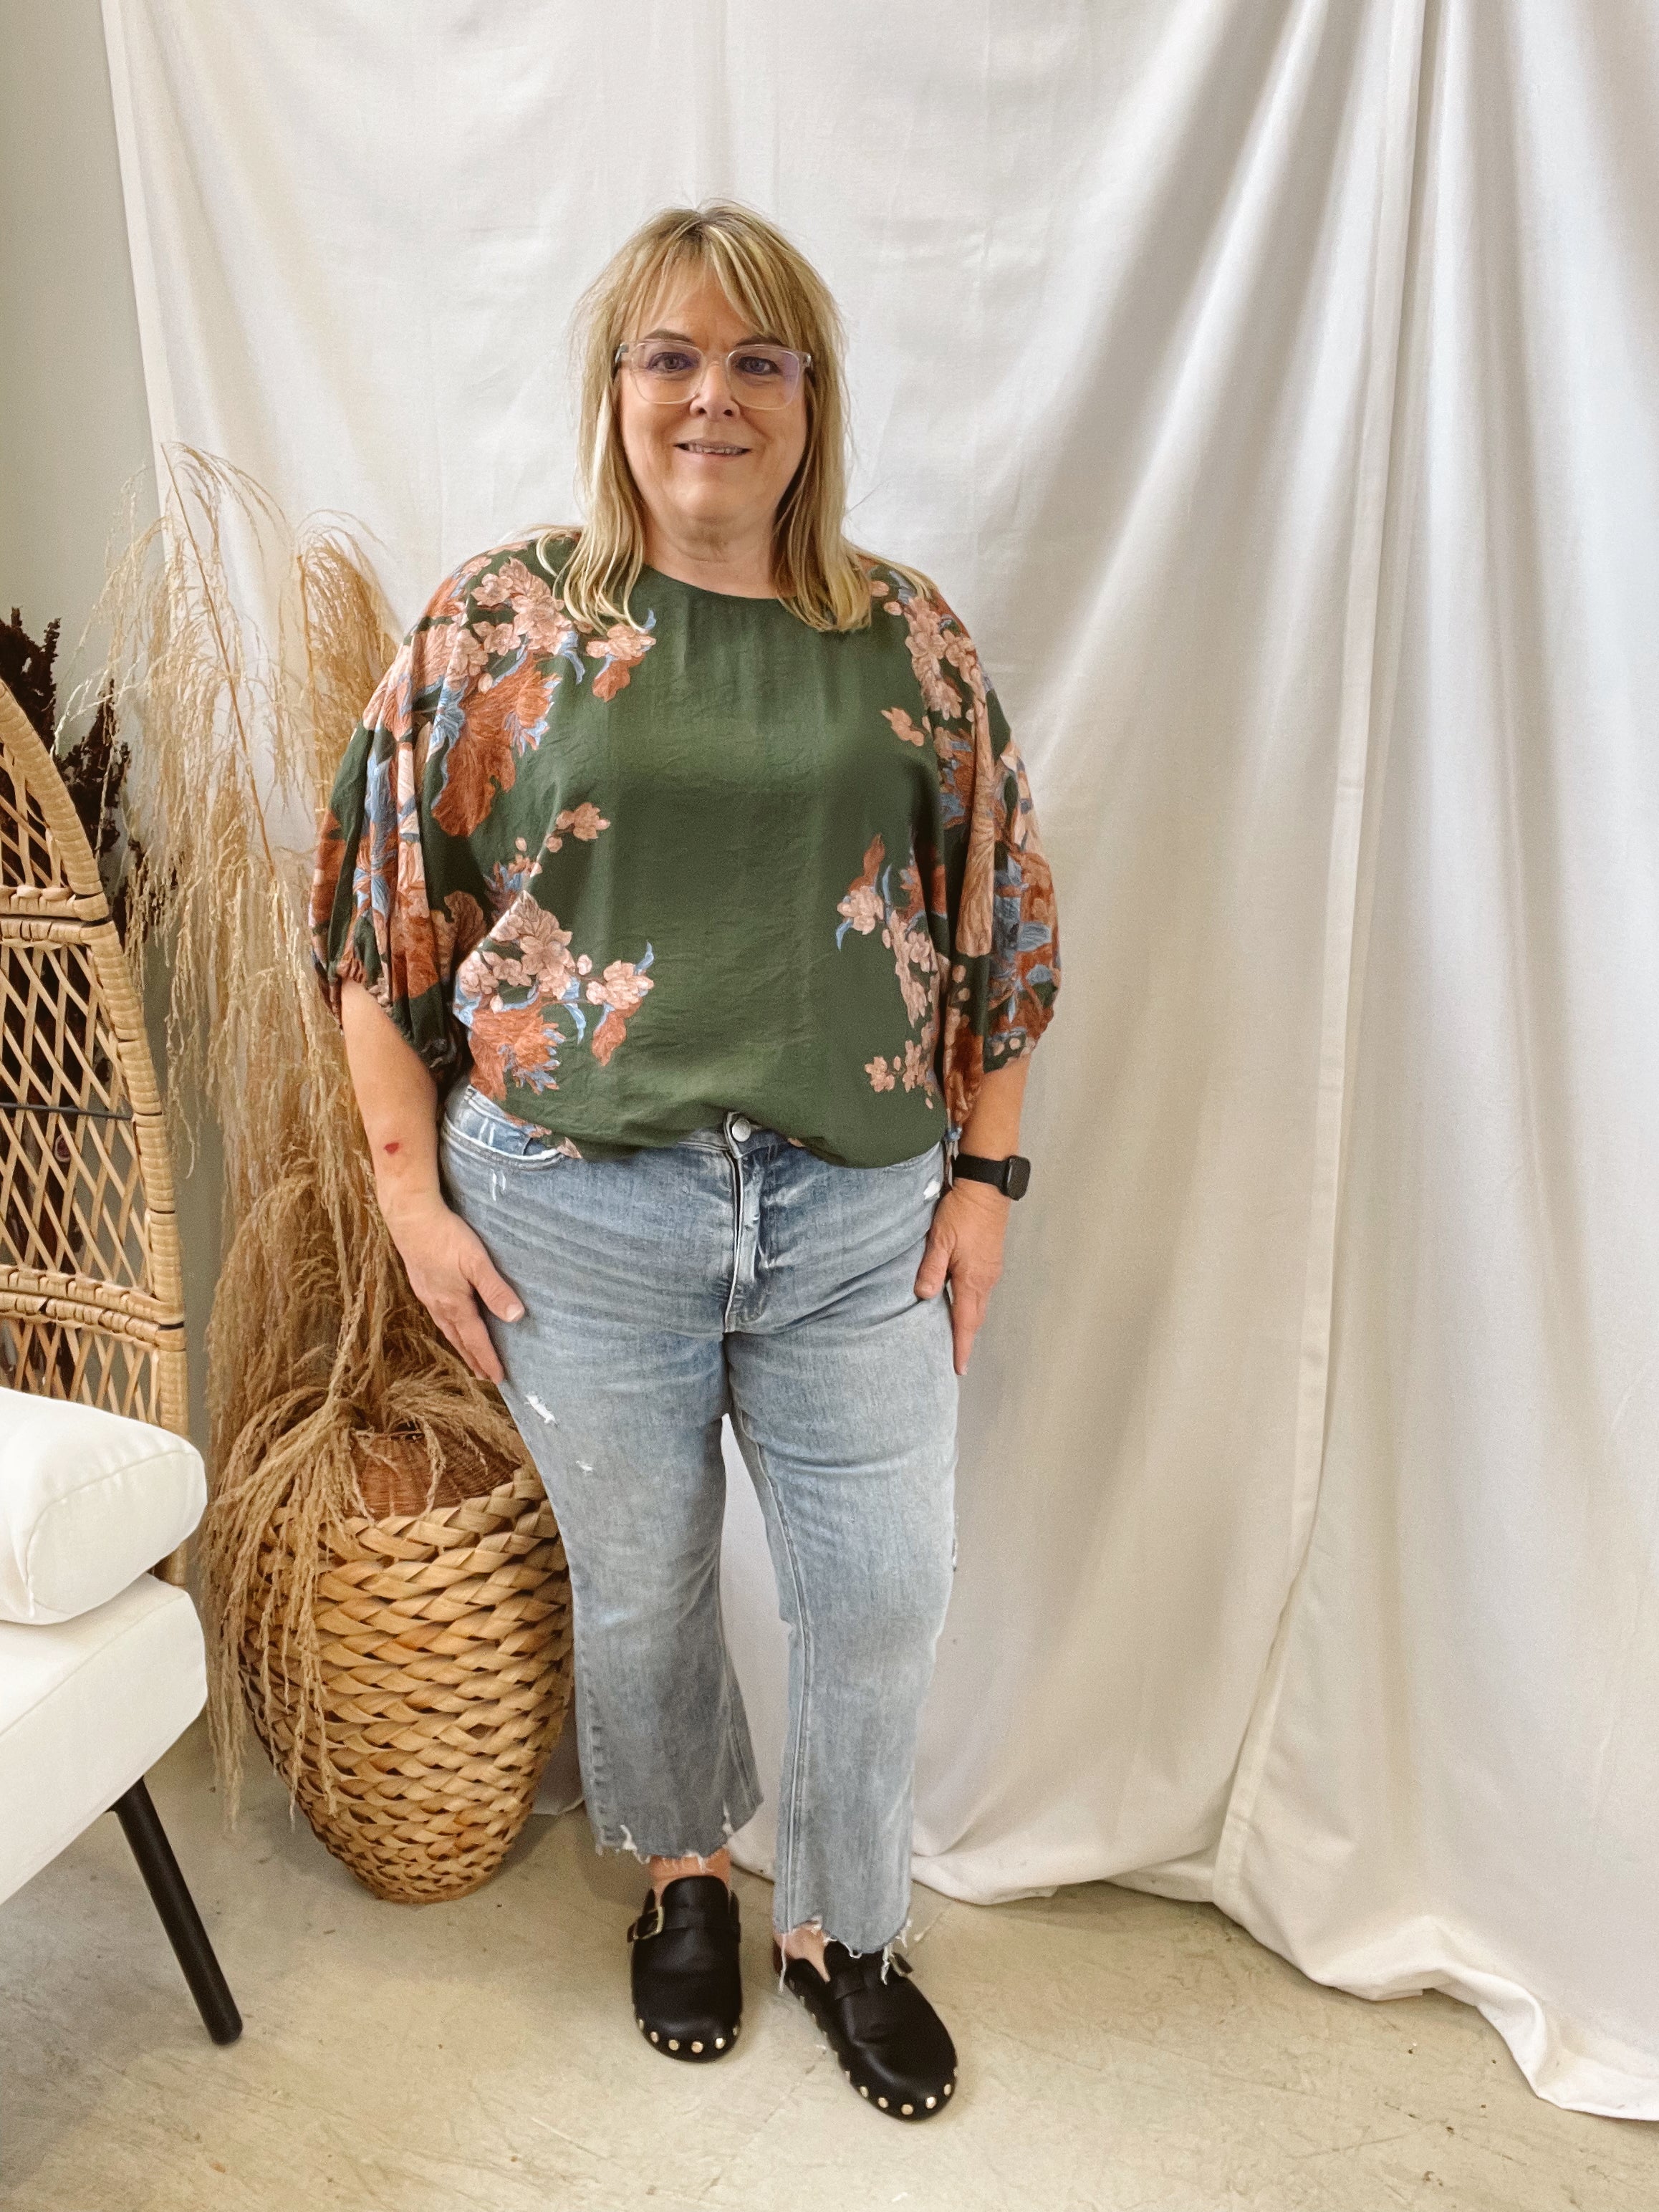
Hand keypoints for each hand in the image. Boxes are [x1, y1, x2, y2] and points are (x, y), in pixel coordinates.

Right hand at [381, 1189, 524, 1383]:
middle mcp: (439, 1305)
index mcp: (455, 1304)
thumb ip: (496, 1290)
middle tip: (484, 1377)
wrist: (410, 1217)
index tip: (498, 1378)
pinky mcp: (422, 1283)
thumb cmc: (446, 1237)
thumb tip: (516, 1317)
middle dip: (473, 1359)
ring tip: (468, 1356)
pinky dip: (448, 1327)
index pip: (476, 1340)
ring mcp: (428, 1295)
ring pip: (446, 1328)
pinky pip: (437, 1315)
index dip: (488, 1359)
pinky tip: (449, 1321)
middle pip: (459, 1340)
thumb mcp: (476, 1262)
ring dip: (460, 1345)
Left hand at [914, 1178, 1009, 1375]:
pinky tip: (961, 1301)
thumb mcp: (940, 1239)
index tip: (959, 1367)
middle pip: (975, 1317)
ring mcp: (990, 1269)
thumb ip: (931, 1269)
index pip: (966, 1322)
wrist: (987, 1186)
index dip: (961, 1346)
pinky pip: (981, 1290)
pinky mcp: (990, 1259)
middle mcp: (986, 1279)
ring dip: (969, 1321)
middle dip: (965, 1338)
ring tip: (957, 1335)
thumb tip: (923, 1296)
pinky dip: (972, 1303)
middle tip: (956, 1357)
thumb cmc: (963, 1211)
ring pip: (979, 1303)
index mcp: (973, 1279)